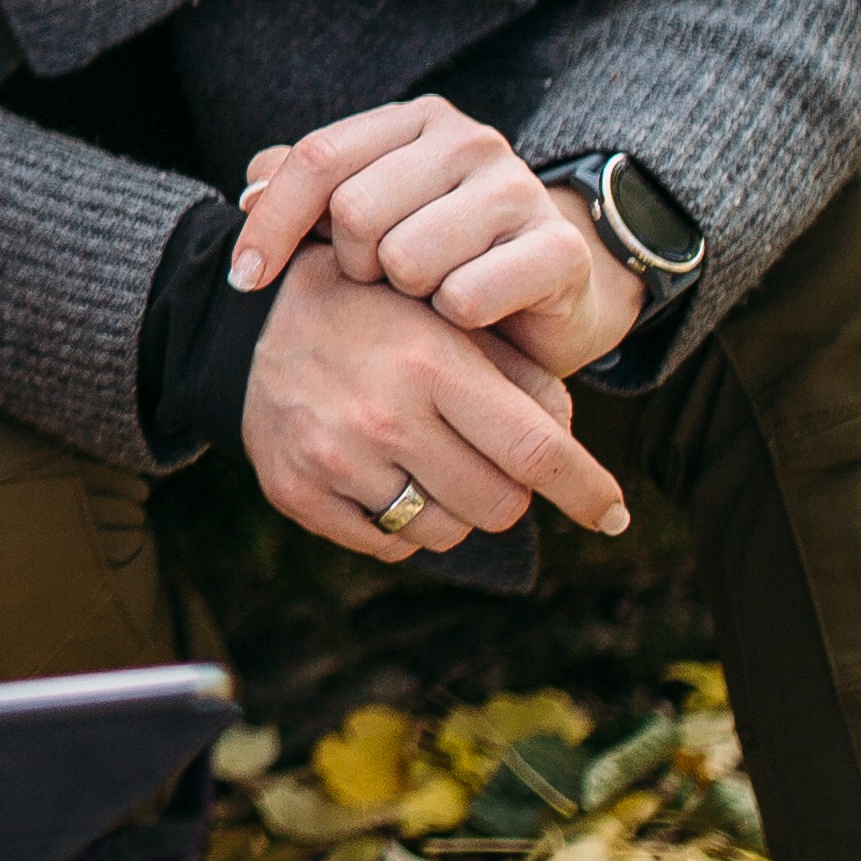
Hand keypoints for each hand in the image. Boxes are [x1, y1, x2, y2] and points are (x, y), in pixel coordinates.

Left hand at [231, 96, 645, 376]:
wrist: (551, 298)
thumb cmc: (442, 256)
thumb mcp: (369, 216)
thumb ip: (307, 190)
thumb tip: (248, 189)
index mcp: (415, 121)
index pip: (317, 158)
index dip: (270, 222)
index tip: (244, 278)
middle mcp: (470, 141)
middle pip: (356, 210)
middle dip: (352, 266)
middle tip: (378, 286)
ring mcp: (519, 189)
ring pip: (406, 258)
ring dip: (405, 297)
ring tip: (426, 297)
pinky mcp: (557, 249)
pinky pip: (464, 296)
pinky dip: (454, 320)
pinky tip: (468, 319)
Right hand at [240, 257, 630, 558]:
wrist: (244, 324)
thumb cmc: (369, 316)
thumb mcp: (445, 318)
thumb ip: (518, 372)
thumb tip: (569, 443)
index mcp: (430, 362)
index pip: (533, 450)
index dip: (586, 489)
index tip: (616, 515)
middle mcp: (382, 415)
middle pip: (499, 504)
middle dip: (509, 490)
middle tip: (486, 459)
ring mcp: (334, 460)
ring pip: (447, 533)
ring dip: (455, 508)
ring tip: (427, 461)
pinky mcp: (298, 494)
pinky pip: (389, 544)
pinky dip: (402, 522)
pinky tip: (383, 476)